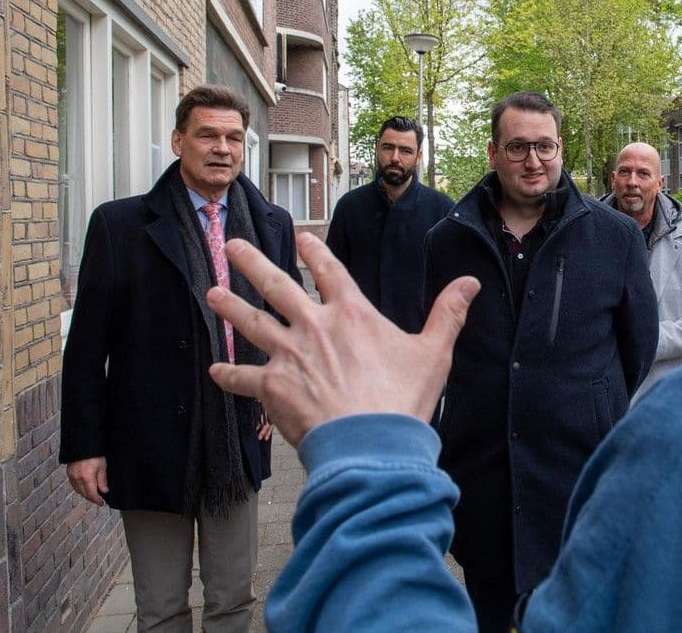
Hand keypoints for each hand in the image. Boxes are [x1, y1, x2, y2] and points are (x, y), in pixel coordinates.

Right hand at [66, 457, 108, 505]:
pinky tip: (84, 487)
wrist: (83, 443)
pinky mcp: (69, 473)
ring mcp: (71, 476)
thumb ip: (102, 480)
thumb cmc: (94, 453)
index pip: (91, 494)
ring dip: (85, 494)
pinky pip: (74, 485)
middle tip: (98, 499)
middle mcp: (77, 478)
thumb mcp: (102, 466)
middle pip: (84, 494)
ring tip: (92, 494)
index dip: (96, 500)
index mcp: (87, 477)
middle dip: (91, 498)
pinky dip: (79, 488)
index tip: (101, 503)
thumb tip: (104, 491)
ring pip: (78, 490)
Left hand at [206, 233, 479, 446]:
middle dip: (252, 263)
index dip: (315, 251)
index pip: (329, 270)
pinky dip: (229, 376)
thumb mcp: (433, 353)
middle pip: (276, 286)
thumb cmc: (402, 400)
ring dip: (229, 307)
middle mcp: (314, 326)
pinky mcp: (273, 387)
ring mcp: (290, 355)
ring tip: (211, 293)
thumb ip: (447, 314)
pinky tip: (216, 372)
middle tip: (231, 244)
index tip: (301, 237)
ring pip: (251, 324)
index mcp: (352, 313)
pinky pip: (244, 378)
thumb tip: (470, 282)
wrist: (370, 443)